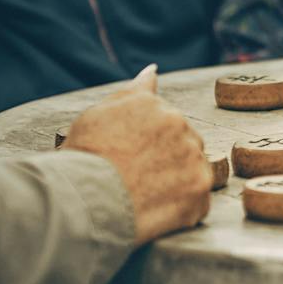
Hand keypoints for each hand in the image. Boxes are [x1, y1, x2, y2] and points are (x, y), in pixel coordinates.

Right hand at [62, 65, 209, 243]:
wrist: (83, 201)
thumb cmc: (84, 157)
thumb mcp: (99, 113)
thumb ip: (134, 91)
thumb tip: (153, 71)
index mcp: (159, 107)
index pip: (167, 122)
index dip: (148, 144)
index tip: (131, 158)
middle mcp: (182, 128)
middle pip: (185, 144)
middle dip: (167, 160)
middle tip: (136, 178)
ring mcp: (195, 162)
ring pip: (193, 171)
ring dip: (176, 184)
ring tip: (143, 196)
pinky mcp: (199, 194)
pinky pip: (197, 203)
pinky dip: (181, 210)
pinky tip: (154, 212)